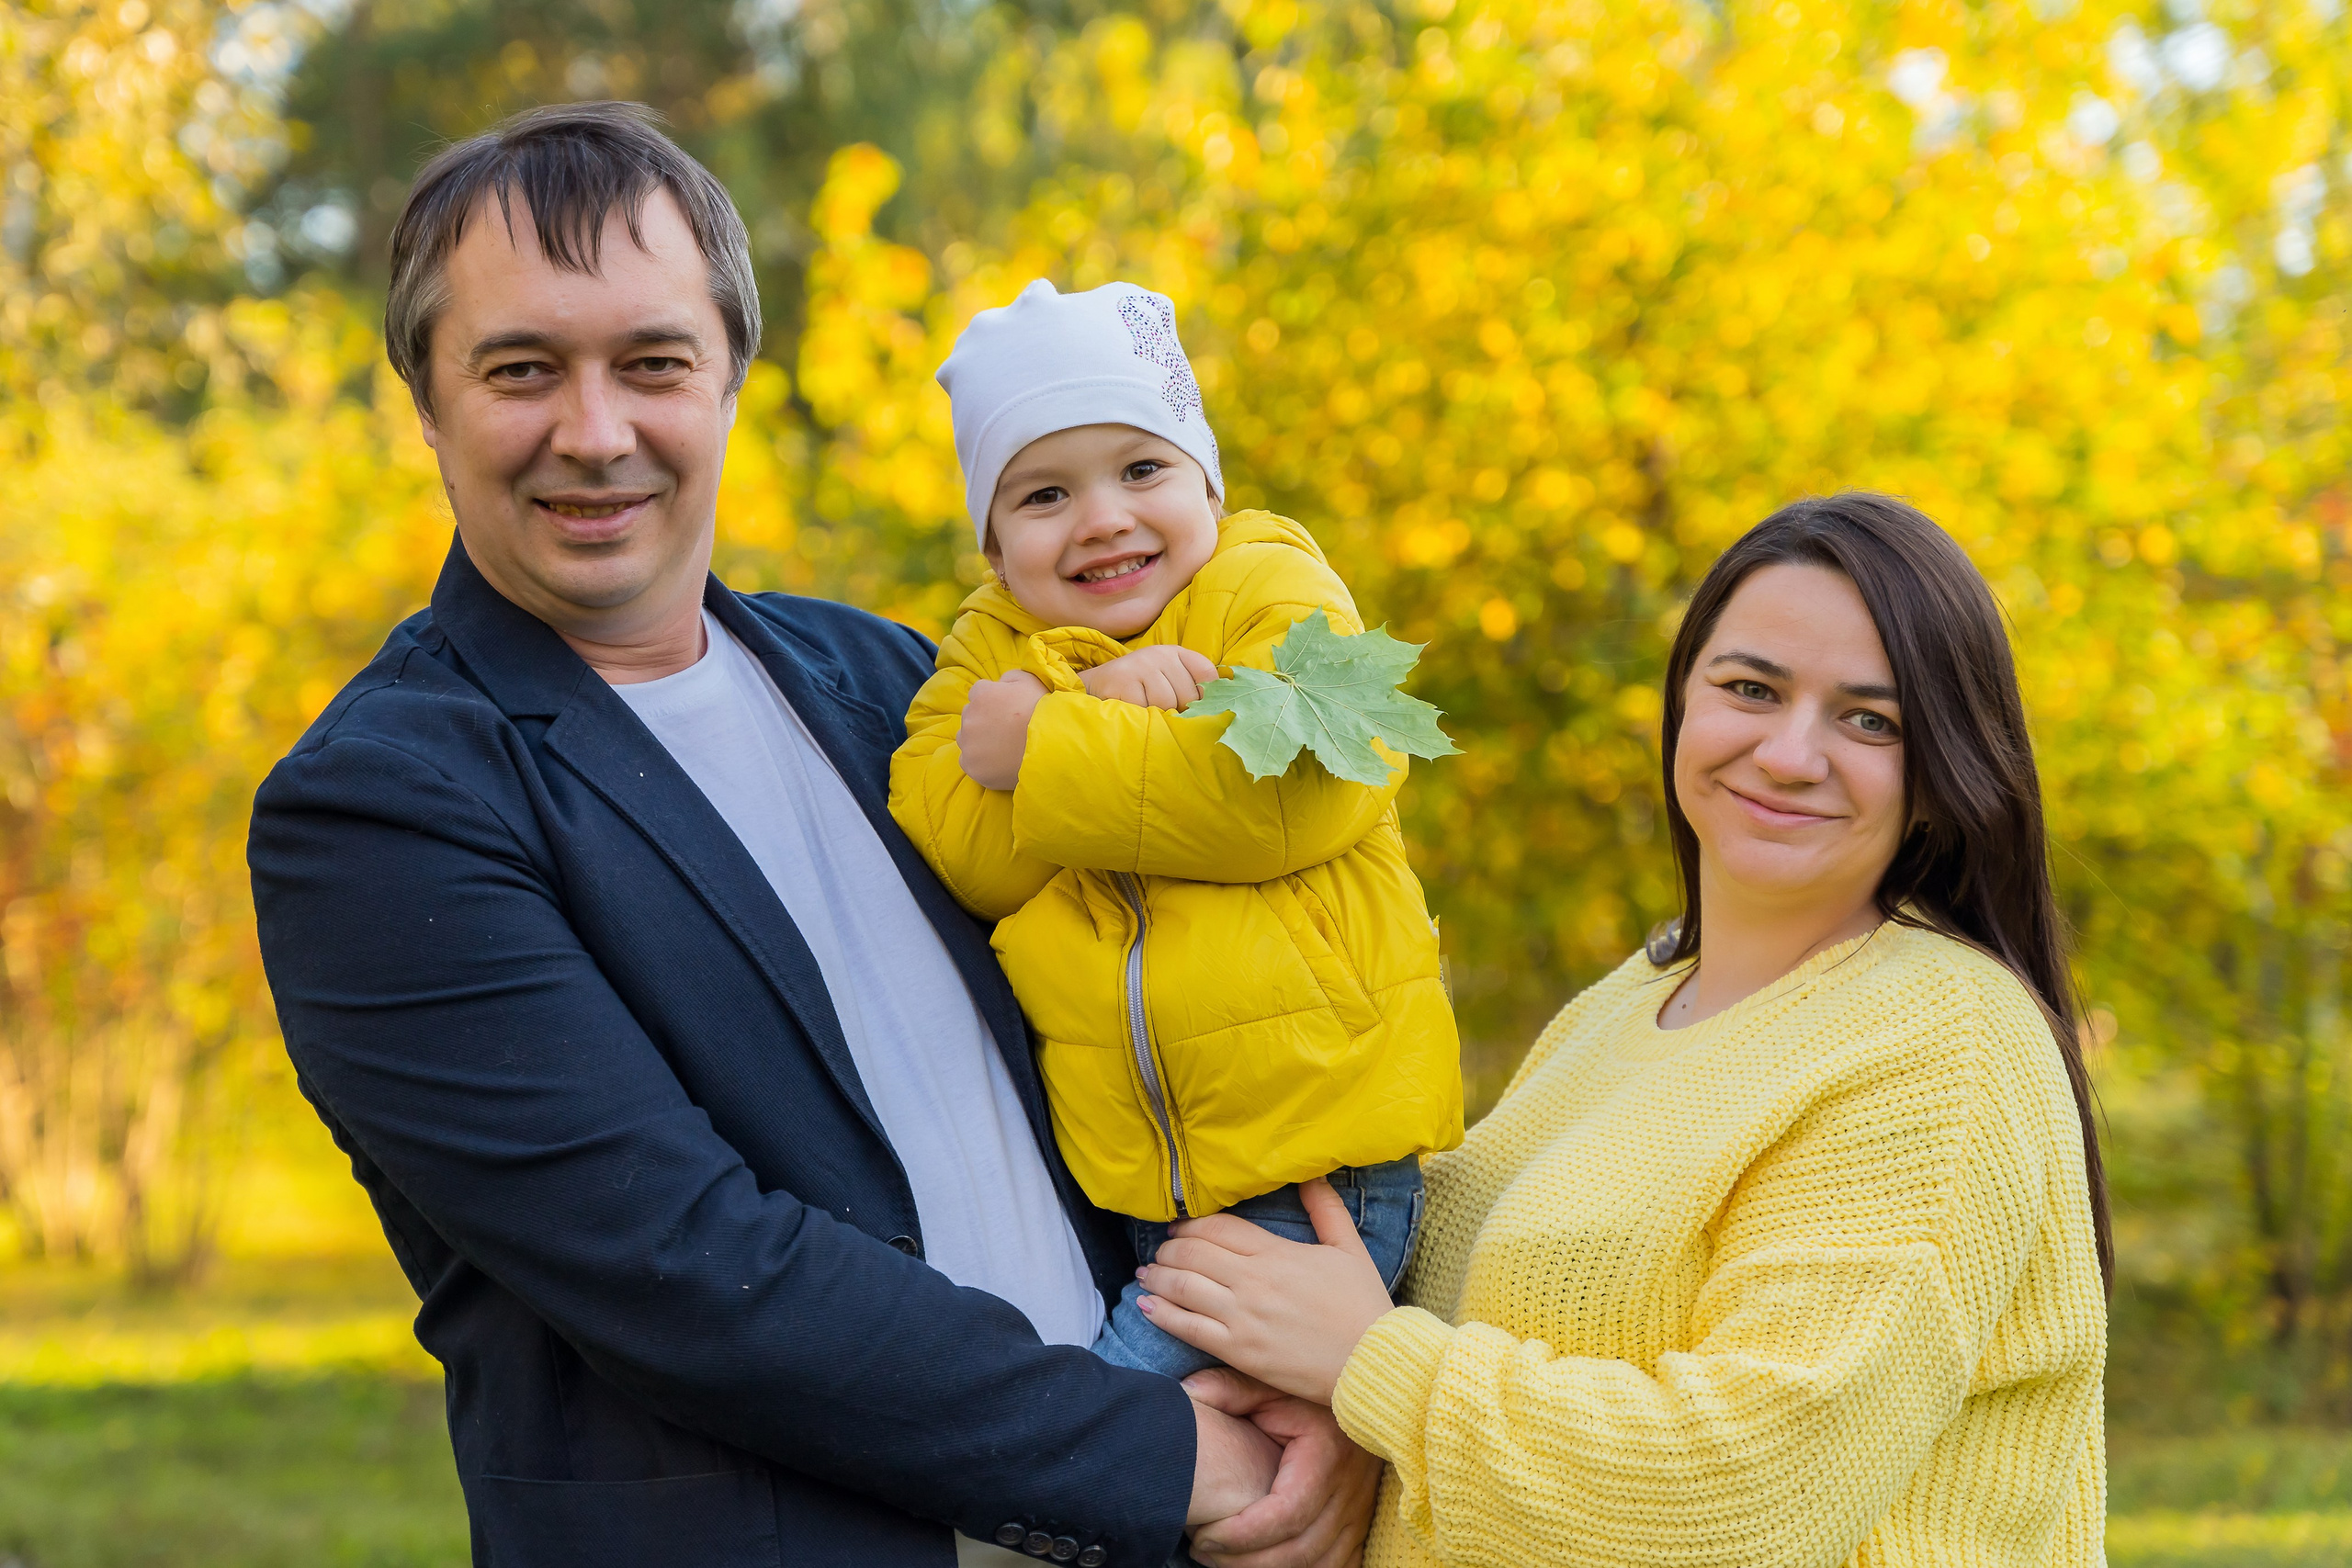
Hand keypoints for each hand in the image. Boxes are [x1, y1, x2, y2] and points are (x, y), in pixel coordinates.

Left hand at [957, 670, 1047, 789]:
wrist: (1052, 748)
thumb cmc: (1044, 712)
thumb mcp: (1030, 681)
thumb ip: (1009, 678)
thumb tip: (1000, 683)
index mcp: (982, 694)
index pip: (978, 692)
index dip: (993, 700)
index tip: (1007, 710)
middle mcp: (970, 717)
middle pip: (970, 716)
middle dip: (984, 720)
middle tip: (1006, 730)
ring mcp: (969, 744)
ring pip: (966, 738)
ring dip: (979, 740)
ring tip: (1003, 747)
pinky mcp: (972, 767)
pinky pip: (968, 761)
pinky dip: (980, 762)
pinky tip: (998, 762)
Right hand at [1080, 645, 1219, 709]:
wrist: (1098, 684)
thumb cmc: (1140, 687)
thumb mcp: (1167, 678)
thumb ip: (1191, 687)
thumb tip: (1219, 709)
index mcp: (1176, 652)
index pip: (1207, 673)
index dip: (1207, 696)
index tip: (1198, 707)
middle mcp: (1160, 654)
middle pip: (1187, 695)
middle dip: (1178, 711)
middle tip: (1163, 711)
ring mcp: (1140, 665)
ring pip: (1166, 703)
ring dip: (1158, 715)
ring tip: (1146, 709)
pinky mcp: (1123, 680)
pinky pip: (1144, 709)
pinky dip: (1140, 716)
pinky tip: (1132, 709)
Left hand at [1139, 1179, 1395, 1403]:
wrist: (1372, 1363)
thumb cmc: (1363, 1306)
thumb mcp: (1349, 1248)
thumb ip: (1325, 1208)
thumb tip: (1310, 1173)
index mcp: (1277, 1253)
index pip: (1219, 1228)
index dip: (1192, 1224)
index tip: (1179, 1226)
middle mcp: (1253, 1281)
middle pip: (1193, 1254)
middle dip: (1169, 1249)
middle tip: (1160, 1250)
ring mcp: (1243, 1317)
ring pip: (1184, 1287)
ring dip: (1158, 1276)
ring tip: (1146, 1273)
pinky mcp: (1239, 1351)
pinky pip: (1189, 1328)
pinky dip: (1162, 1314)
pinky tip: (1147, 1305)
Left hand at [1185, 1368, 1381, 1567]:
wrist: (1358, 1397)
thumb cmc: (1305, 1394)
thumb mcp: (1270, 1385)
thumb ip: (1229, 1389)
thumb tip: (1188, 1393)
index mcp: (1326, 1454)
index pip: (1286, 1514)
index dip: (1242, 1535)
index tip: (1203, 1537)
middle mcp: (1350, 1490)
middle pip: (1300, 1550)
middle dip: (1245, 1562)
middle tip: (1203, 1552)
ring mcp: (1360, 1511)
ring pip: (1320, 1565)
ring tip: (1223, 1561)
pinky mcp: (1361, 1525)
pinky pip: (1340, 1565)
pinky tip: (1265, 1565)